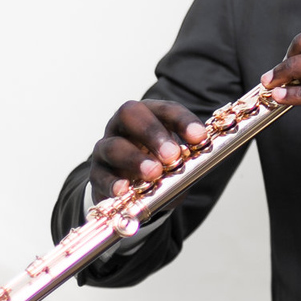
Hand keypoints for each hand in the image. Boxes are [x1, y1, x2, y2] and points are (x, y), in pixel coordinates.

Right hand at [89, 99, 207, 202]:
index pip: (165, 109)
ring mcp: (106, 148)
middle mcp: (122, 125)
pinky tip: (125, 190)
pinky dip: (113, 183)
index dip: (182, 120)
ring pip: (114, 146)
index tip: (200, 137)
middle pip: (131, 115)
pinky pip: (100, 176)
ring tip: (154, 173)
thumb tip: (204, 158)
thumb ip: (189, 157)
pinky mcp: (96, 174)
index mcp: (148, 114)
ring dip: (135, 159)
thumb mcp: (176, 159)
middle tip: (172, 155)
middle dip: (152, 133)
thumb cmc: (159, 166)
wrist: (131, 191)